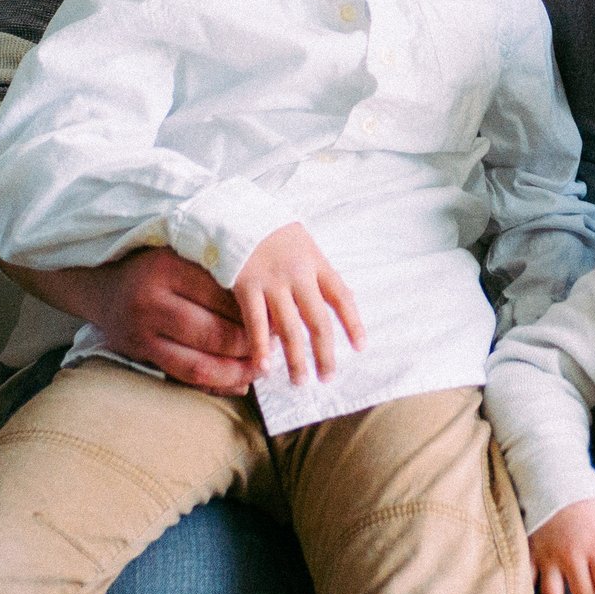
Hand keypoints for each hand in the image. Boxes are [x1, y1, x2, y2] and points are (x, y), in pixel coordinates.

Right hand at [0, 231, 258, 393]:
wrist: (100, 284)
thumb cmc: (155, 265)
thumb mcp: (181, 252)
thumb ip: (217, 266)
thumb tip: (269, 297)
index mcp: (168, 266)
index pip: (224, 294)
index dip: (256, 309)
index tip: (281, 314)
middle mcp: (152, 300)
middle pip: (215, 332)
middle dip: (252, 345)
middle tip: (277, 345)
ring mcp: (143, 332)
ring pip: (201, 362)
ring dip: (238, 371)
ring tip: (263, 368)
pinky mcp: (140, 354)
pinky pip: (185, 376)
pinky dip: (216, 383)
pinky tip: (240, 382)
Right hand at [232, 223, 364, 384]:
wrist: (234, 211)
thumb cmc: (270, 231)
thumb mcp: (303, 243)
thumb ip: (318, 271)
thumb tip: (341, 299)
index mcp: (316, 262)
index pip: (342, 296)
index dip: (353, 323)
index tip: (361, 347)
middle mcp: (298, 274)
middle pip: (318, 321)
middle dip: (325, 353)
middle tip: (328, 377)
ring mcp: (272, 282)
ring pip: (290, 329)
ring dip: (296, 359)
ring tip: (301, 381)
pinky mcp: (245, 286)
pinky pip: (256, 323)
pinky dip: (260, 347)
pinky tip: (265, 367)